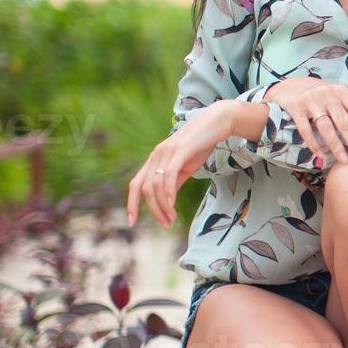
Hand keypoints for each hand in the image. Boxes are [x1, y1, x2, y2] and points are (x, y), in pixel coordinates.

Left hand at [126, 100, 240, 227]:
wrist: (216, 122)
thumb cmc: (201, 145)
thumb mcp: (185, 167)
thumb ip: (174, 182)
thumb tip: (166, 200)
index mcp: (154, 160)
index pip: (135, 184)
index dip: (131, 204)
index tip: (132, 222)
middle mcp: (155, 156)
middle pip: (145, 188)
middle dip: (153, 210)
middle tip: (166, 224)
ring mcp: (166, 152)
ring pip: (155, 185)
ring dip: (162, 205)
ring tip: (172, 218)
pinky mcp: (179, 151)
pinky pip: (169, 175)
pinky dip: (168, 192)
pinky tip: (172, 204)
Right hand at [265, 77, 347, 166]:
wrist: (292, 86)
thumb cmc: (324, 96)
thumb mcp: (345, 99)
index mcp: (344, 92)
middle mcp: (328, 95)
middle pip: (345, 123)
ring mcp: (311, 100)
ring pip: (326, 127)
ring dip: (336, 146)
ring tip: (344, 161)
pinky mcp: (296, 107)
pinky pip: (305, 129)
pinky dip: (313, 143)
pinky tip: (320, 156)